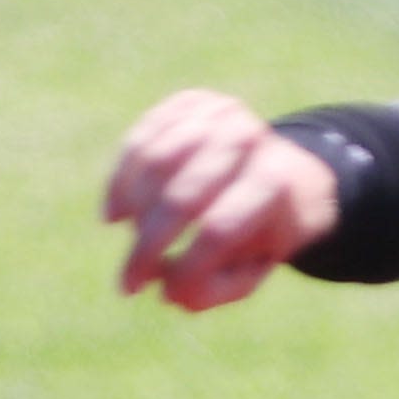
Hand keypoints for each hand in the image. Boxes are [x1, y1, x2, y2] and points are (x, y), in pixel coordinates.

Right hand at [102, 90, 341, 309]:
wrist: (281, 171)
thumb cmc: (259, 230)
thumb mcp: (253, 268)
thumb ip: (218, 289)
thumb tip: (171, 295)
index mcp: (273, 186)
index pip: (219, 231)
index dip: (184, 266)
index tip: (159, 293)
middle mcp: (248, 141)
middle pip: (182, 199)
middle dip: (147, 246)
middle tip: (129, 283)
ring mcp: (218, 114)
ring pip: (154, 163)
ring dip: (130, 209)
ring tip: (124, 239)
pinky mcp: (189, 103)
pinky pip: (140, 139)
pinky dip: (122, 179)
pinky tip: (117, 212)